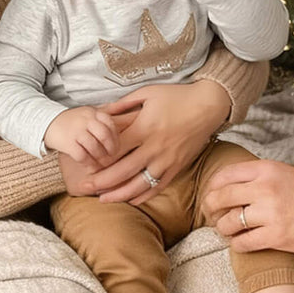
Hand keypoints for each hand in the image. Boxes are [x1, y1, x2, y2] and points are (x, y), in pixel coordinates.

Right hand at [44, 105, 120, 165]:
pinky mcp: (67, 143)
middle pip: (104, 135)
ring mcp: (76, 131)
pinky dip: (88, 163)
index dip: (116, 138)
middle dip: (111, 149)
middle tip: (112, 158)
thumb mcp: (90, 111)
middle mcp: (85, 120)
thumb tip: (131, 106)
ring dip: (100, 159)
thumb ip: (108, 111)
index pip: (110, 124)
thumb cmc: (73, 120)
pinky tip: (90, 166)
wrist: (47, 122)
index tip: (117, 148)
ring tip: (103, 164)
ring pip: (94, 147)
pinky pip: (82, 155)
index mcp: (93, 112)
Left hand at [88, 78, 231, 204]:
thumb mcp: (148, 93)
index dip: (98, 159)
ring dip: (120, 194)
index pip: (116, 149)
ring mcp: (167, 159)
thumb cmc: (178, 96)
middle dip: (102, 182)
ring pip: (140, 184)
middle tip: (84, 188)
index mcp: (145, 128)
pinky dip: (143, 195)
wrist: (209, 105)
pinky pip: (158, 186)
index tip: (85, 165)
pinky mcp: (178, 166)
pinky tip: (131, 199)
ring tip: (103, 200)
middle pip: (123, 171)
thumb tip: (102, 111)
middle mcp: (155, 147)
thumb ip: (123, 104)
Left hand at [204, 160, 293, 253]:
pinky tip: (242, 242)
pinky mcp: (275, 236)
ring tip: (228, 230)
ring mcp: (269, 213)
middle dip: (211, 209)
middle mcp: (265, 189)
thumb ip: (256, 176)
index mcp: (266, 170)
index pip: (224, 175)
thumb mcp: (282, 172)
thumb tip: (226, 184)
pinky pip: (242, 243)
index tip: (210, 195)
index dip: (211, 187)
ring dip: (224, 229)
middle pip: (220, 198)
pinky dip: (237, 244)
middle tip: (212, 215)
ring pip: (228, 223)